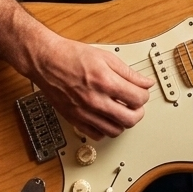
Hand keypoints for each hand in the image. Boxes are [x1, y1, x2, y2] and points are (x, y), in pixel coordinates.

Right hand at [26, 29, 153, 138]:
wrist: (47, 61)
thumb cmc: (72, 56)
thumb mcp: (105, 57)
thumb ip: (128, 72)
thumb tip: (145, 82)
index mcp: (106, 82)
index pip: (138, 98)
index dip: (144, 95)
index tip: (142, 92)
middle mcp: (96, 100)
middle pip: (130, 119)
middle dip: (138, 112)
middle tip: (135, 105)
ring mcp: (85, 113)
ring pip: (115, 131)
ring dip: (123, 122)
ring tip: (121, 111)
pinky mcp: (75, 120)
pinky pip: (97, 135)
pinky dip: (105, 130)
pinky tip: (105, 118)